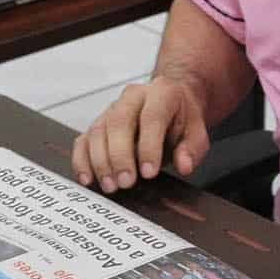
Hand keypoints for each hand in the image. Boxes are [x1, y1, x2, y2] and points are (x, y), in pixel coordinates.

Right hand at [69, 76, 210, 192]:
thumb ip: (192, 149)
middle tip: (125, 182)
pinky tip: (87, 179)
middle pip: (119, 122)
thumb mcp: (197, 133)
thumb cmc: (181, 119)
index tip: (149, 172)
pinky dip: (82, 160)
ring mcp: (112, 109)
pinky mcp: (98, 123)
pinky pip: (83, 140)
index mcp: (162, 93)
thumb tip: (184, 165)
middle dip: (120, 155)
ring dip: (100, 161)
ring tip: (110, 186)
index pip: (152, 117)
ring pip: (98, 130)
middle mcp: (133, 97)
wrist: (170, 104)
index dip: (149, 146)